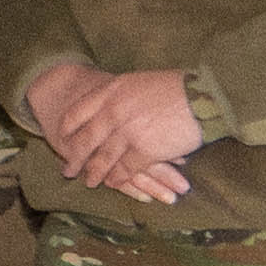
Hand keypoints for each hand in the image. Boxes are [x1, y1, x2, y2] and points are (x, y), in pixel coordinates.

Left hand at [22, 58, 204, 204]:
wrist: (204, 97)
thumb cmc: (177, 88)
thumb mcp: (139, 82)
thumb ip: (120, 95)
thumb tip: (109, 103)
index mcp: (111, 92)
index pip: (76, 113)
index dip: (67, 130)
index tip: (61, 139)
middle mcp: (113, 112)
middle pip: (85, 140)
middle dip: (74, 157)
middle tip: (67, 169)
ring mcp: (127, 133)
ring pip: (101, 159)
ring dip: (93, 173)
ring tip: (88, 181)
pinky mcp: (144, 151)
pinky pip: (124, 170)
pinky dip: (117, 179)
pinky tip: (113, 183)